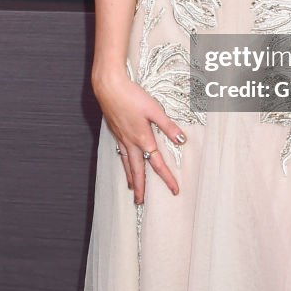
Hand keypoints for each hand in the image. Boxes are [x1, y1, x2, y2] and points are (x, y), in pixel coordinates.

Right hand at [92, 68, 187, 204]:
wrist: (108, 88)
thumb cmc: (132, 96)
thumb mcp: (154, 110)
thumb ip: (168, 126)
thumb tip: (182, 140)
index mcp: (142, 139)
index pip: (157, 164)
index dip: (167, 178)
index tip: (174, 190)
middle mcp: (130, 143)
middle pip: (137, 170)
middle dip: (140, 188)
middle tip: (140, 202)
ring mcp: (121, 138)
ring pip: (127, 164)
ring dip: (130, 177)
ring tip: (131, 188)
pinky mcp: (115, 132)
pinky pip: (121, 154)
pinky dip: (123, 163)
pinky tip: (124, 162)